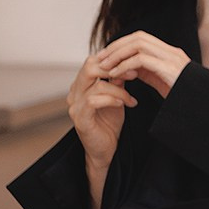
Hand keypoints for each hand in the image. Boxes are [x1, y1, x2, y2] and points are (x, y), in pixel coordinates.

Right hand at [66, 52, 137, 208]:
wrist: (106, 149)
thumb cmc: (110, 123)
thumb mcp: (117, 96)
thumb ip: (117, 80)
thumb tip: (128, 62)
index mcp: (82, 85)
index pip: (94, 61)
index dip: (114, 59)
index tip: (134, 63)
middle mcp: (75, 92)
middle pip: (89, 66)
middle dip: (115, 68)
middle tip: (134, 74)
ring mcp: (75, 105)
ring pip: (95, 84)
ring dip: (119, 89)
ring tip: (131, 99)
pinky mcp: (79, 118)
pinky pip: (94, 101)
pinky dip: (113, 100)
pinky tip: (126, 105)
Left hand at [93, 30, 189, 98]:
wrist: (200, 106)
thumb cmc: (181, 98)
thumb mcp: (161, 81)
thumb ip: (146, 71)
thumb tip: (126, 68)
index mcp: (170, 52)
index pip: (141, 37)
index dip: (122, 44)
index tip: (106, 55)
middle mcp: (171, 51)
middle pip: (138, 36)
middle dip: (117, 46)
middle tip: (101, 58)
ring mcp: (171, 58)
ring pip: (138, 44)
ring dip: (118, 54)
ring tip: (105, 66)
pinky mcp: (168, 68)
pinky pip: (141, 60)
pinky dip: (125, 65)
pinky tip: (116, 74)